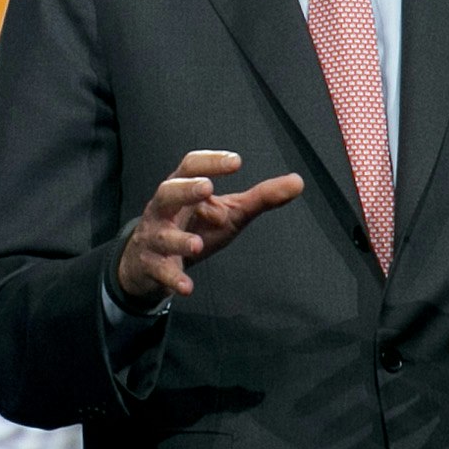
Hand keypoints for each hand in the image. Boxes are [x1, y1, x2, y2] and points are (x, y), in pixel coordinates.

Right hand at [115, 151, 305, 307]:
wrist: (151, 261)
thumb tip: (297, 181)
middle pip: (167, 193)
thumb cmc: (194, 227)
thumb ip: (261, 197)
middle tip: (206, 189)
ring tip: (197, 244)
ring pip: (162, 235)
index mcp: (182, 189)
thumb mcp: (229, 212)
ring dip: (179, 239)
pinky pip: (162, 271)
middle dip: (185, 191)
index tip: (236, 162)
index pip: (190, 167)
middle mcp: (163, 210)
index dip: (210, 161)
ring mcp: (156, 238)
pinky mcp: (153, 265)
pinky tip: (188, 287)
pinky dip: (174, 279)